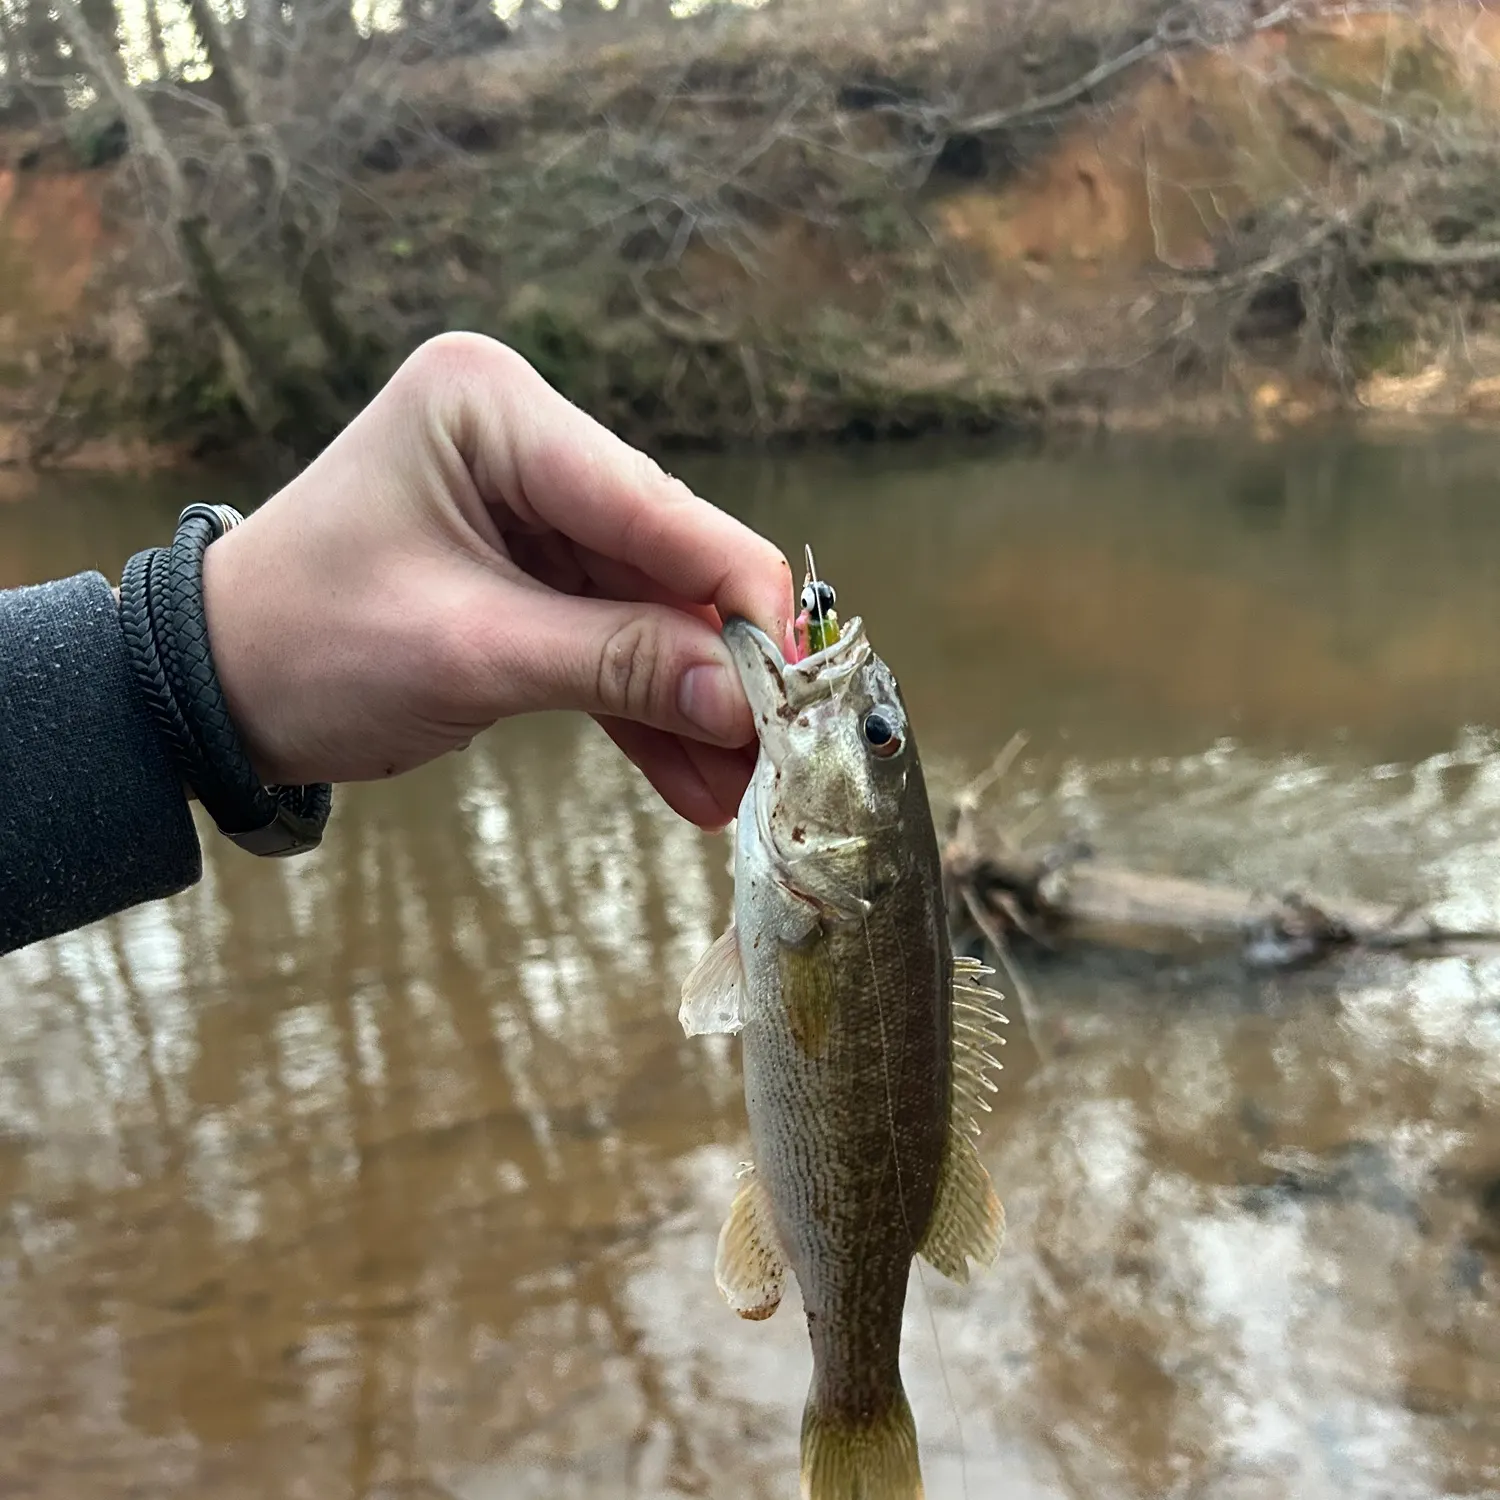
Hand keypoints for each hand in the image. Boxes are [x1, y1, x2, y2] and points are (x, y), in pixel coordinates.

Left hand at [200, 333, 792, 828]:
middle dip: (718, 664)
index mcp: (493, 408)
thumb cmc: (308, 646)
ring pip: (646, 610)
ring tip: (744, 794)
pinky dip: (644, 709)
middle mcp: (522, 439)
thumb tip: (747, 701)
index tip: (802, 680)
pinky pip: (607, 638)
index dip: (736, 594)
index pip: (652, 502)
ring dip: (689, 703)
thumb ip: (617, 665)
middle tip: (780, 755)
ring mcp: (530, 506)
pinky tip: (694, 782)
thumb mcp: (470, 653)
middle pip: (663, 557)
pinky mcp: (530, 570)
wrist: (213, 693)